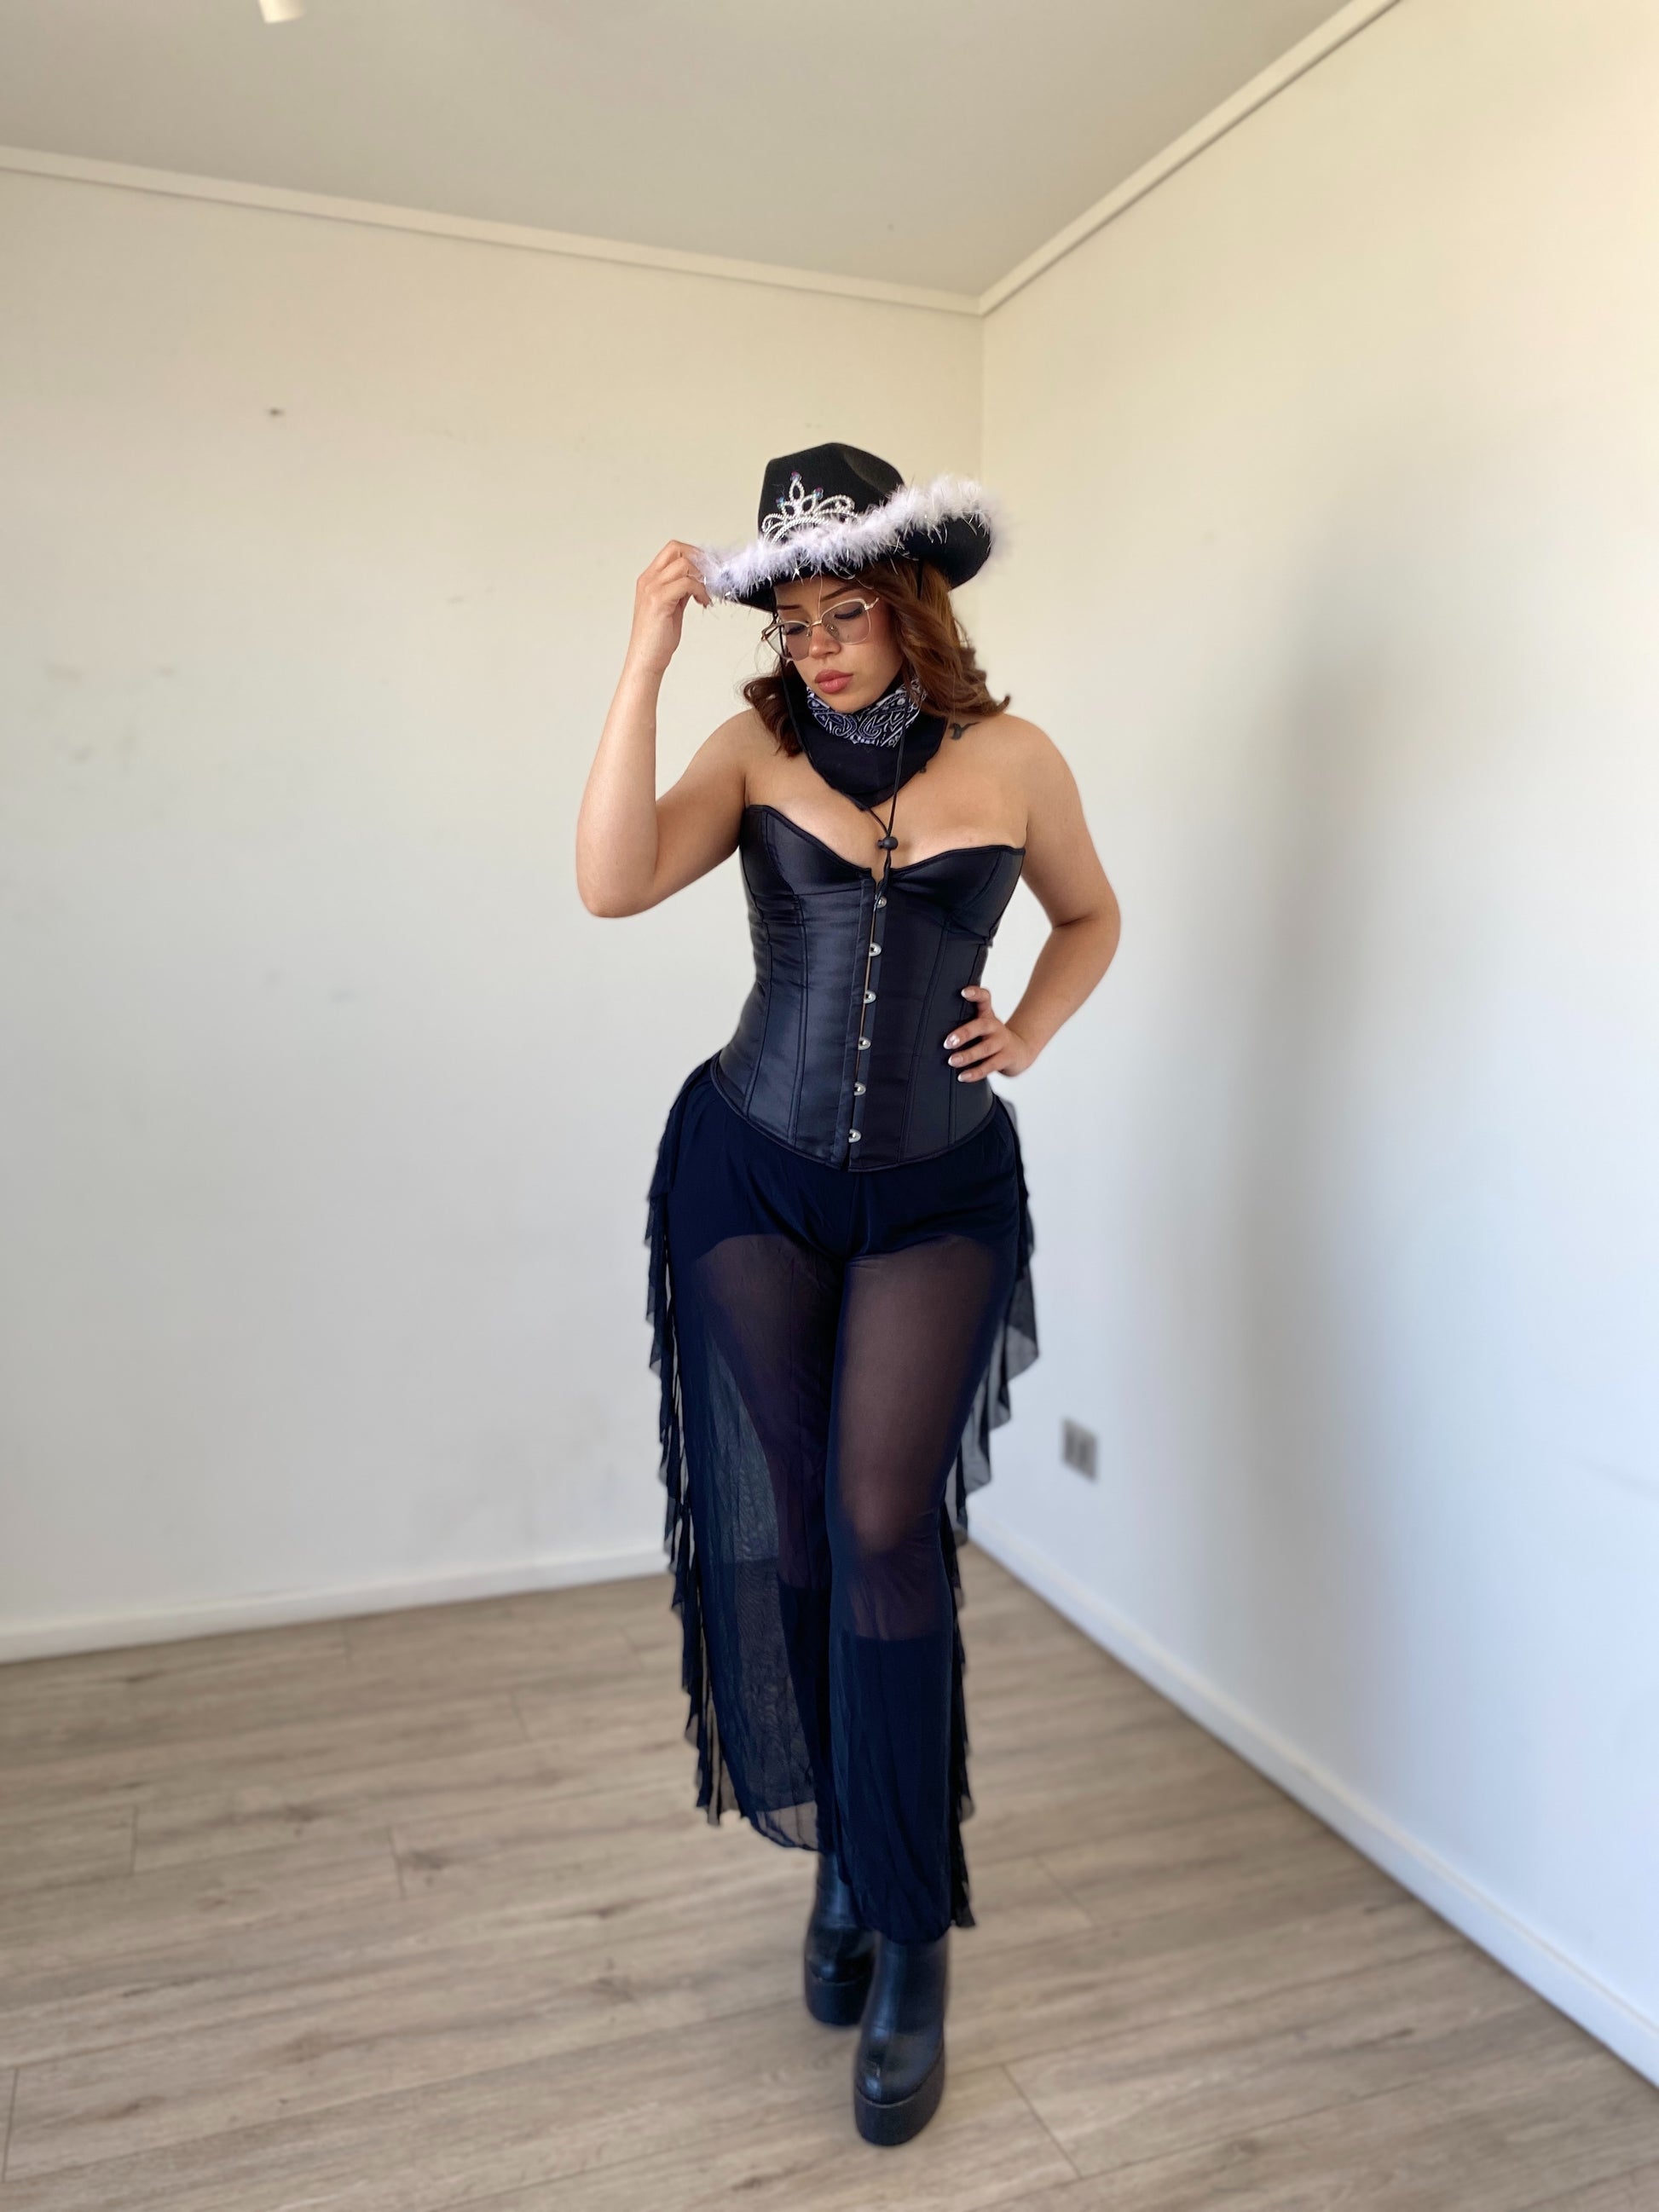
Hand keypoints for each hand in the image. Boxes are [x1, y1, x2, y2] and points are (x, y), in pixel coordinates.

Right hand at [627, 540, 711, 675]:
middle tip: (712, 575)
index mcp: (649, 580)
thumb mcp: (671, 608)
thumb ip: (680, 592)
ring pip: (684, 564)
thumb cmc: (656, 640)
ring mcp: (652, 589)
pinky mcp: (659, 600)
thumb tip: (696, 582)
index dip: (694, 555)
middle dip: (699, 559)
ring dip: (702, 577)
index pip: (672, 551)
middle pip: (677, 549)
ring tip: (707, 594)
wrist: (645, 660)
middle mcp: (648, 580)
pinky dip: (700, 590)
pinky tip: (703, 602)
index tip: (709, 568)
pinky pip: (686, 583)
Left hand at [942, 985, 1035, 1080]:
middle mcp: (995, 1026)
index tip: (963, 992)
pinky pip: (990, 1066)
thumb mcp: (981, 1025)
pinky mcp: (1007, 1058)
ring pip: (986, 1048)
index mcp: (987, 1015)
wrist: (1020, 1051)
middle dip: (964, 1033)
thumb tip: (928, 1025)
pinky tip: (962, 1076)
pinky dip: (976, 1072)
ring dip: (968, 1055)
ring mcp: (1002, 1042)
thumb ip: (962, 1021)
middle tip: (947, 1042)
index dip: (976, 993)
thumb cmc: (990, 1037)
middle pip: (981, 1026)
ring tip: (952, 1061)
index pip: (984, 998)